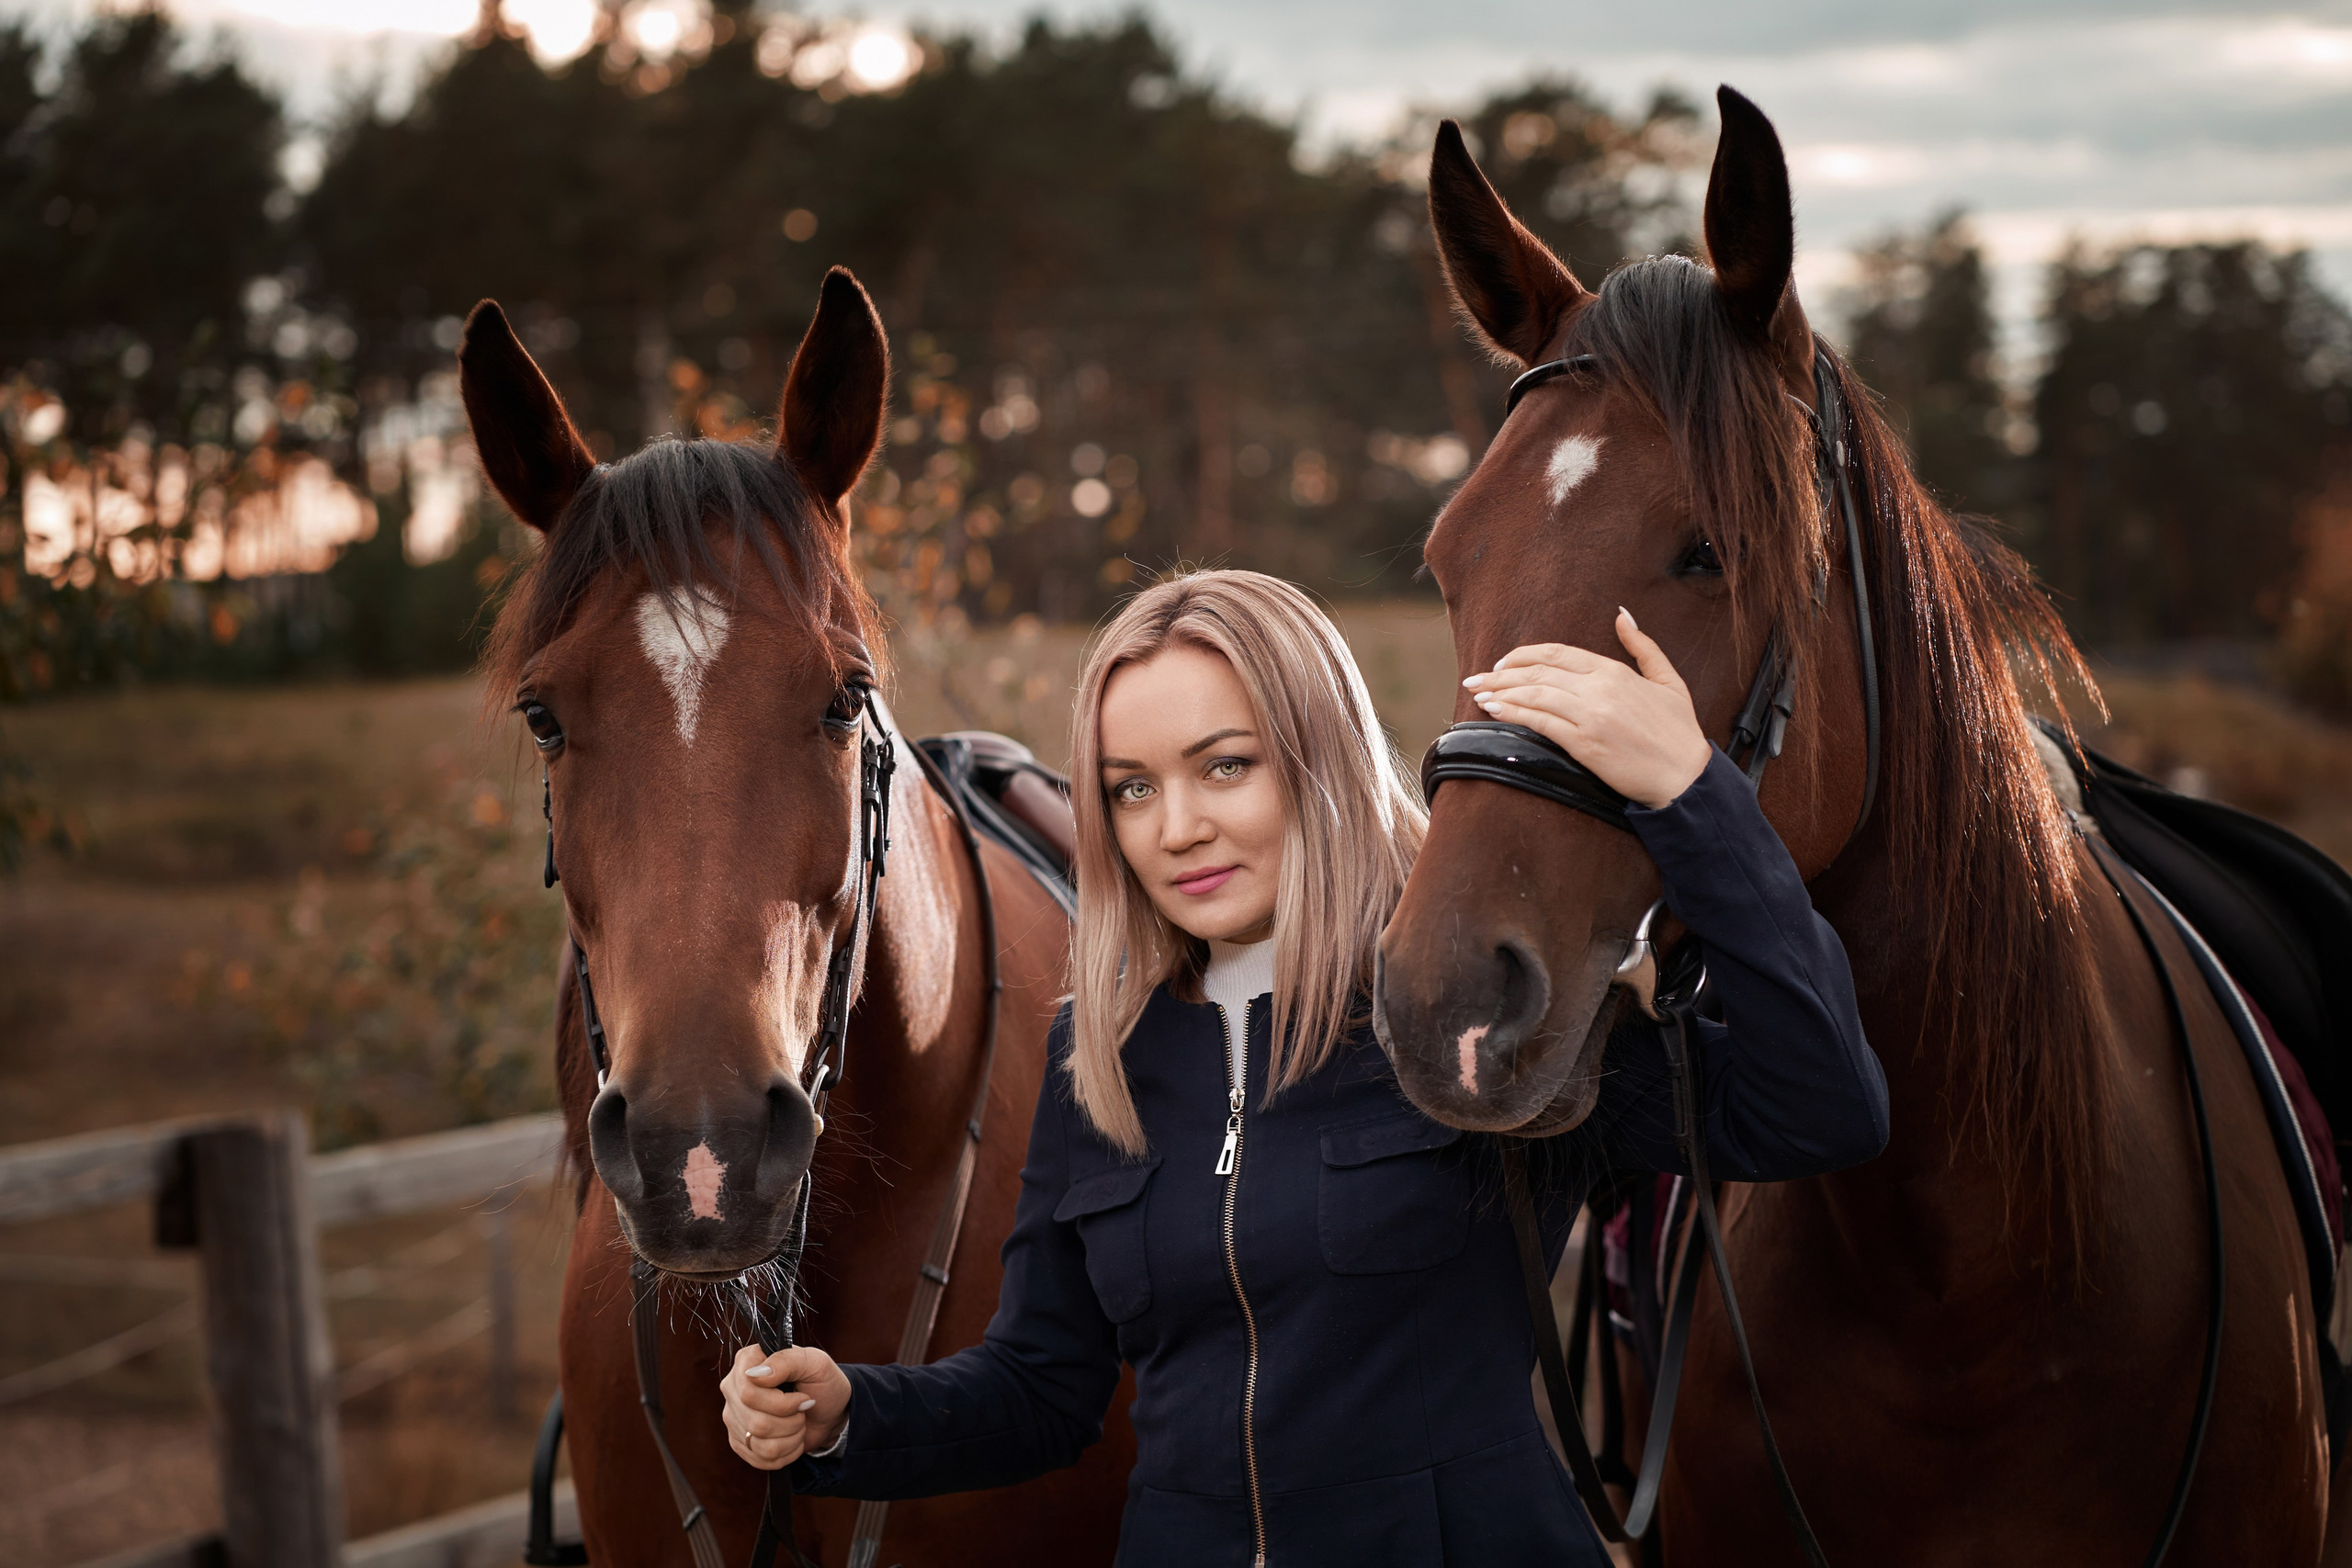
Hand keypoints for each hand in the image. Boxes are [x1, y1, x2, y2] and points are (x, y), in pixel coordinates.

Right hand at [721, 1343, 851, 1470]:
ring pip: (758, 1443)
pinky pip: (760, 1458)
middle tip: (804, 1410)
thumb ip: (786, 1361)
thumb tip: (756, 1375)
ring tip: (799, 1423)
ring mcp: (733, 1417)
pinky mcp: (740, 1441)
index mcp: (747, 1362)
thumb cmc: (821, 1382)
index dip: (781, 1403)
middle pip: (755, 1422)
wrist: (828, 1411)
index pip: (749, 1394)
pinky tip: (792, 1437)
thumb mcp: (814, 1362)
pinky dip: (786, 1452)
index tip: (802, 1398)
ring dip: (790, 1437)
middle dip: (790, 1422)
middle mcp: (733, 1389)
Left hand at [1461, 608, 1712, 809]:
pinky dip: (1513, 714)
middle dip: (1500, 675)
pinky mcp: (1584, 744)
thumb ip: (1643, 647)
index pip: (1557, 653)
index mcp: (1614, 671)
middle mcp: (1599, 689)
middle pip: (1538, 673)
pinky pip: (1540, 723)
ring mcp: (1590, 716)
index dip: (1524, 656)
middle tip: (1476, 679)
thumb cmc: (1679, 731)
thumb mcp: (1668, 680)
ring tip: (1478, 694)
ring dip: (1500, 693)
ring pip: (1534, 695)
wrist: (1686, 776)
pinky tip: (1494, 712)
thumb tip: (1623, 615)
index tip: (1503, 664)